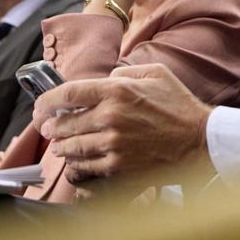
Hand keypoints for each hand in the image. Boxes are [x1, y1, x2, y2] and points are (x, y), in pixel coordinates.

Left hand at [34, 62, 211, 182]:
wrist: (199, 140)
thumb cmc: (179, 105)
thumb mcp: (155, 73)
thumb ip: (125, 71)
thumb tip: (105, 78)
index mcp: (117, 91)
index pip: (68, 93)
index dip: (48, 99)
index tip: (41, 105)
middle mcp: (110, 117)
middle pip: (65, 123)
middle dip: (52, 125)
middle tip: (48, 126)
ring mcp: (113, 144)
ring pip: (72, 147)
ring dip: (62, 146)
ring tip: (59, 145)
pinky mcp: (118, 167)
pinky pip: (86, 168)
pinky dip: (76, 165)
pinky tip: (75, 161)